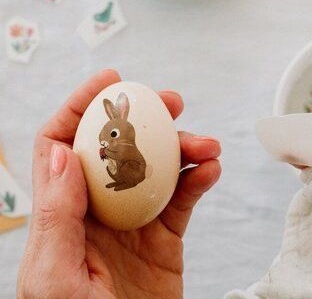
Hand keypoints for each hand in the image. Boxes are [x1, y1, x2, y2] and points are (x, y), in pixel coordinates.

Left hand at [18, 70, 221, 298]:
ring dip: (185, 148)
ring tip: (207, 144)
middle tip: (172, 103)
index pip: (63, 144)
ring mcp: (135, 218)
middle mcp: (99, 206)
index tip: (111, 81)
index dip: (81, 106)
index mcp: (64, 212)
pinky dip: (200, 179)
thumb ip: (57, 215)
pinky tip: (211, 170)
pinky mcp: (166, 235)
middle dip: (145, 117)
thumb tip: (63, 154)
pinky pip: (185, 198)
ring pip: (160, 167)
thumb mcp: (54, 276)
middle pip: (120, 147)